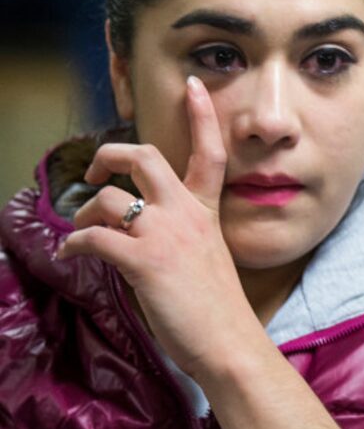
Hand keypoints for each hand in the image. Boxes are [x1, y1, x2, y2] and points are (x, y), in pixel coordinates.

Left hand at [59, 76, 264, 378]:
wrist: (229, 343)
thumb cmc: (219, 311)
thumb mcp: (208, 258)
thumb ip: (181, 236)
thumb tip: (140, 234)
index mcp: (206, 212)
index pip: (209, 152)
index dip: (201, 114)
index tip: (194, 85)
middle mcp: (186, 214)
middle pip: (144, 158)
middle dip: (109, 156)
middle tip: (95, 172)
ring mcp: (164, 234)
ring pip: (109, 198)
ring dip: (84, 213)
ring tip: (79, 233)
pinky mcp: (142, 260)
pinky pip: (92, 238)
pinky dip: (73, 245)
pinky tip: (69, 256)